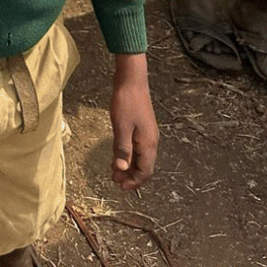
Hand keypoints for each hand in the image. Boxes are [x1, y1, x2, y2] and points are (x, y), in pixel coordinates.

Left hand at [109, 54, 157, 189]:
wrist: (132, 80)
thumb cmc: (126, 103)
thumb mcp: (121, 127)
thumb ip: (122, 149)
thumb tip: (121, 170)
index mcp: (148, 144)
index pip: (145, 171)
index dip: (134, 181)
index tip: (120, 186)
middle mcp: (151, 141)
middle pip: (144, 167)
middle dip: (131, 176)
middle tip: (115, 180)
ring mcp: (147, 134)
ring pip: (140, 157)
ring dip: (128, 166)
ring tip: (114, 171)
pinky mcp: (141, 127)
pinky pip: (137, 148)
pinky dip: (128, 155)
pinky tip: (118, 155)